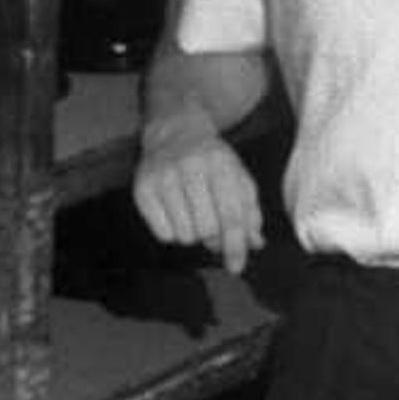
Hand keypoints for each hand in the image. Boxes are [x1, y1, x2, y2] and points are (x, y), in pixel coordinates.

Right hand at [133, 124, 265, 271]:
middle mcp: (190, 167)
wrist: (175, 133)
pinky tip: (176, 212)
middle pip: (206, 228)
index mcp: (220, 164)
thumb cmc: (212, 161)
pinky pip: (163, 234)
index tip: (236, 267)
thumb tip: (256, 244)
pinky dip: (173, 231)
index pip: (230, 215)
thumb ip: (249, 210)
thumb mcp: (237, 176)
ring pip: (184, 235)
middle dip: (213, 237)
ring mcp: (163, 177)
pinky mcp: (142, 189)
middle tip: (212, 227)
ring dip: (193, 233)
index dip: (235, 246)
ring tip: (193, 213)